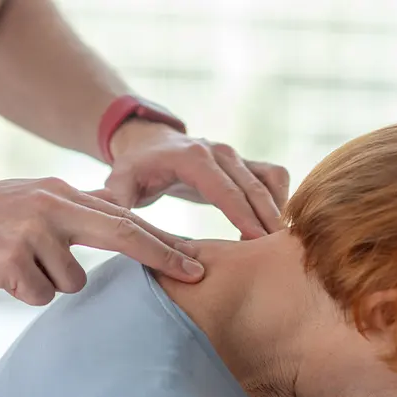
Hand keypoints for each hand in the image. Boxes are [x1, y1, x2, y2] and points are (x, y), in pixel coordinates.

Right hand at [0, 178, 204, 305]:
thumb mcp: (32, 200)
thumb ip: (75, 209)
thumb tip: (120, 212)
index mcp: (60, 193)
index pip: (125, 218)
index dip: (162, 240)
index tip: (195, 258)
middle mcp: (51, 207)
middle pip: (122, 234)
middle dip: (162, 256)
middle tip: (195, 274)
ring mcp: (30, 232)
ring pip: (72, 282)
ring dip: (50, 284)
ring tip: (18, 265)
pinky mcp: (8, 260)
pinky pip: (38, 295)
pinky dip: (23, 293)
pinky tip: (0, 274)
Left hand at [103, 119, 290, 239]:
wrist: (150, 142)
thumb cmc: (135, 168)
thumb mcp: (120, 182)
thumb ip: (118, 202)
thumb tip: (115, 228)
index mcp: (193, 158)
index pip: (225, 190)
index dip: (243, 215)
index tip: (258, 241)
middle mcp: (220, 152)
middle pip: (254, 188)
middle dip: (268, 220)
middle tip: (279, 253)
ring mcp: (236, 155)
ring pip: (271, 181)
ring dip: (279, 211)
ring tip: (279, 246)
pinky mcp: (246, 162)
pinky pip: (274, 178)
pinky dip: (281, 200)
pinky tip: (274, 230)